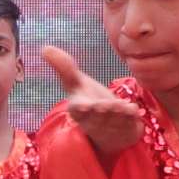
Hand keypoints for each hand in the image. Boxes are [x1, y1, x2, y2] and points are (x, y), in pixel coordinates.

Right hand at [37, 45, 142, 159]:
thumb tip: (44, 48)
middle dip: (102, 110)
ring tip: (123, 107)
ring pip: (113, 120)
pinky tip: (134, 110)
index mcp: (79, 109)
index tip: (84, 106)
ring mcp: (110, 127)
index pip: (78, 109)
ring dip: (118, 114)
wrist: (108, 129)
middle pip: (98, 115)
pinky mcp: (126, 130)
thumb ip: (63, 67)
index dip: (81, 108)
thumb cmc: (89, 101)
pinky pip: (129, 124)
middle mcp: (93, 120)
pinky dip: (131, 118)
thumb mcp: (75, 84)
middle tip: (104, 105)